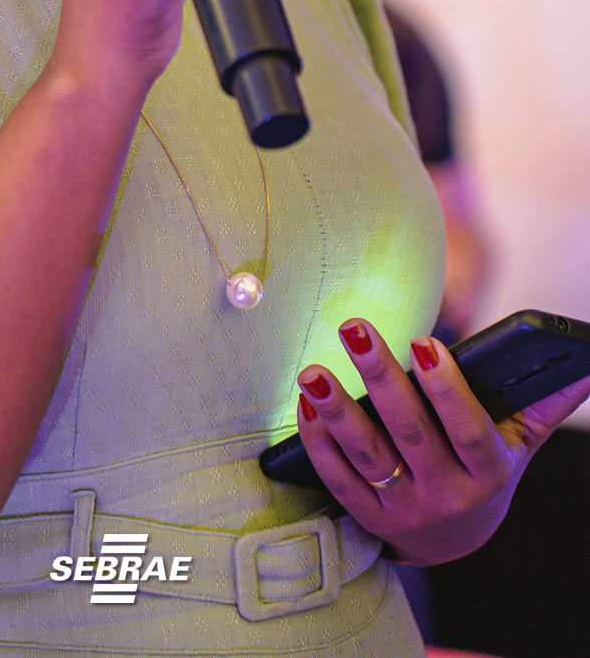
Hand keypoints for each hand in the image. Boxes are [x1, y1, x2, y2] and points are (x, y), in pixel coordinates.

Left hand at [296, 318, 589, 564]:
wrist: (453, 541)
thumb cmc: (485, 470)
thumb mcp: (519, 442)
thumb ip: (543, 402)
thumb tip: (583, 361)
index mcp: (487, 474)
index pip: (468, 430)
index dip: (447, 389)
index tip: (424, 341)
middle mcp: (446, 496)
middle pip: (409, 434)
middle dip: (380, 378)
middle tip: (354, 328)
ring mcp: (404, 510)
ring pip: (367, 457)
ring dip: (337, 411)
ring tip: (313, 370)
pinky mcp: (368, 519)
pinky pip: (338, 480)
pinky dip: (319, 442)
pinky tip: (307, 404)